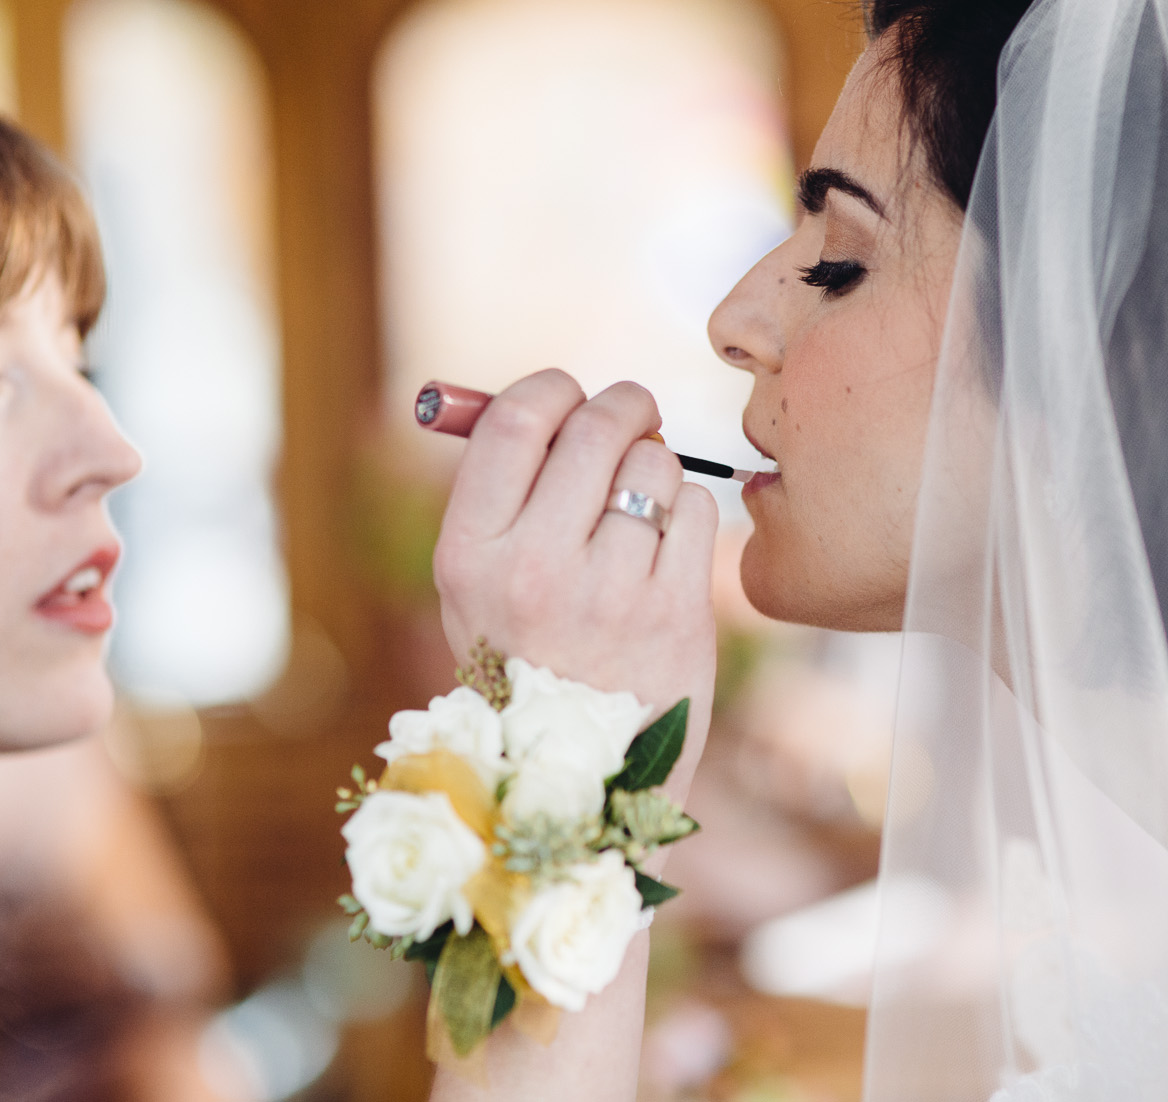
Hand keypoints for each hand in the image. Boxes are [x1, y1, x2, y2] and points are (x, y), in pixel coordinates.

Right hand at [433, 370, 717, 801]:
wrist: (580, 780)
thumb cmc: (528, 663)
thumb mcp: (474, 589)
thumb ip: (500, 491)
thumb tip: (548, 396)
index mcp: (469, 554)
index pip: (516, 420)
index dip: (553, 387)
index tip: (569, 394)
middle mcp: (535, 570)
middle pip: (594, 428)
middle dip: (623, 408)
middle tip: (632, 417)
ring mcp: (610, 593)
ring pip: (654, 465)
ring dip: (656, 469)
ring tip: (639, 514)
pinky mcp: (676, 614)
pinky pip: (698, 509)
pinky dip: (689, 516)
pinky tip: (666, 553)